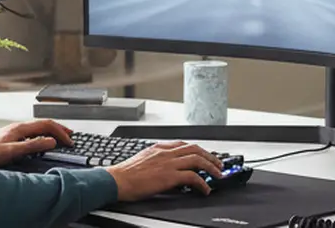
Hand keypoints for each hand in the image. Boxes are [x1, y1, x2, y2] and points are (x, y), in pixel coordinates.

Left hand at [0, 119, 73, 166]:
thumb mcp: (12, 151)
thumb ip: (32, 145)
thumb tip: (51, 141)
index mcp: (21, 128)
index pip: (47, 125)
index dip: (60, 132)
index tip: (69, 141)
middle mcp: (19, 127)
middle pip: (45, 123)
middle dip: (59, 128)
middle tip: (70, 135)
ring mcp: (16, 131)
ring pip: (39, 127)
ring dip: (52, 131)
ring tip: (61, 136)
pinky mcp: (13, 136)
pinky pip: (33, 132)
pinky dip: (44, 134)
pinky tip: (43, 141)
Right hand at [106, 141, 223, 199]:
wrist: (117, 180)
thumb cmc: (125, 173)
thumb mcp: (143, 159)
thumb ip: (156, 159)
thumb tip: (166, 168)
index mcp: (159, 148)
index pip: (184, 144)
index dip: (197, 150)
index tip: (204, 155)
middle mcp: (166, 152)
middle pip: (195, 149)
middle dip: (210, 156)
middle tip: (218, 164)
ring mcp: (169, 163)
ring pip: (197, 159)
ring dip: (211, 167)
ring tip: (218, 175)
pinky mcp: (169, 176)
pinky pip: (192, 177)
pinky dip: (202, 183)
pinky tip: (205, 189)